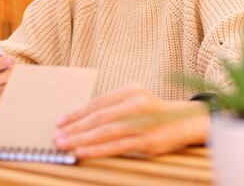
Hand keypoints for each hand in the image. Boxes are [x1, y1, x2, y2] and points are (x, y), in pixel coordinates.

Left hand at [53, 84, 209, 158]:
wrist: (187, 122)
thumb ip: (114, 107)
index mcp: (131, 90)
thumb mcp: (136, 100)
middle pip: (98, 117)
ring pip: (105, 132)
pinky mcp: (147, 141)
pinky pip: (117, 146)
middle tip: (57, 136)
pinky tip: (83, 152)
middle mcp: (136, 104)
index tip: (60, 121)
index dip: (77, 113)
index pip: (97, 103)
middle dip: (74, 128)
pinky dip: (97, 150)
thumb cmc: (154, 112)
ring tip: (64, 145)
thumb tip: (81, 120)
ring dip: (81, 140)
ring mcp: (142, 123)